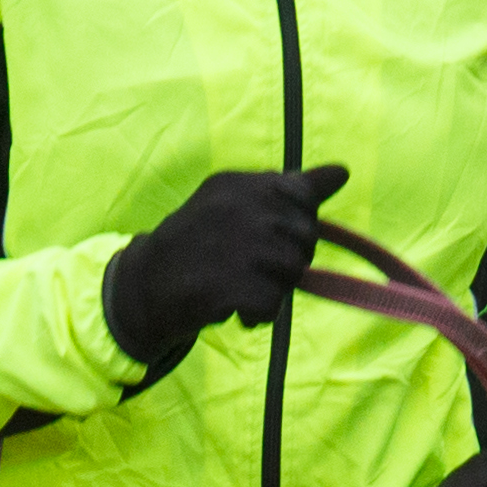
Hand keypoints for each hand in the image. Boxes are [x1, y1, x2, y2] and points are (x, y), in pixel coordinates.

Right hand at [100, 164, 348, 384]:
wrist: (143, 289)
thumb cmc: (198, 247)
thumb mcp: (237, 206)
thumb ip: (291, 191)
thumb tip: (343, 172)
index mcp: (240, 183)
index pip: (303, 197)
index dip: (295, 226)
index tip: (265, 236)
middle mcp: (240, 206)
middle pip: (305, 239)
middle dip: (286, 262)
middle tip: (245, 267)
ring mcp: (236, 244)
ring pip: (293, 273)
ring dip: (270, 291)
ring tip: (236, 287)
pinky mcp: (231, 283)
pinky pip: (273, 304)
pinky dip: (256, 314)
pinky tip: (231, 307)